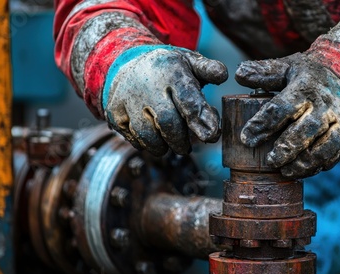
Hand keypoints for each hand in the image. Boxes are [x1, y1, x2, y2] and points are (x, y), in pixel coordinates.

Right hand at [103, 45, 227, 155]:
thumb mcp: (189, 61)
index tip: (211, 135)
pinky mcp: (114, 112)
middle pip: (168, 123)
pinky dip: (145, 144)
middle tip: (187, 146)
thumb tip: (224, 76)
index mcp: (171, 71)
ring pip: (147, 135)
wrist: (125, 61)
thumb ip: (209, 69)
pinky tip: (153, 137)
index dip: (202, 121)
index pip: (188, 101)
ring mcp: (127, 99)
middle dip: (181, 140)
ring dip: (162, 146)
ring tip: (170, 143)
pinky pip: (131, 137)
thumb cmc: (167, 68)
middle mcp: (146, 85)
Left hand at [235, 52, 339, 177]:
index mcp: (305, 86)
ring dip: (304, 162)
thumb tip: (239, 73)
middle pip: (307, 129)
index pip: (283, 107)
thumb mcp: (287, 67)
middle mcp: (325, 104)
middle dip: (287, 148)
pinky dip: (319, 166)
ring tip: (285, 171)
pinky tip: (302, 171)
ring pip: (325, 146)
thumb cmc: (309, 76)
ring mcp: (339, 121)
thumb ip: (264, 72)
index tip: (247, 138)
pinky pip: (335, 154)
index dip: (263, 124)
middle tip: (270, 161)